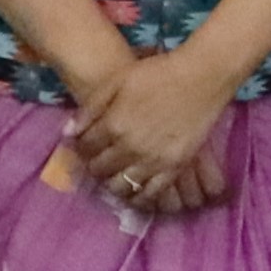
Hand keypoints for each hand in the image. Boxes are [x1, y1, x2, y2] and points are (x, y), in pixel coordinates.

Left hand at [69, 35, 244, 213]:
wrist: (202, 75)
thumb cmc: (158, 72)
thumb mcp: (117, 81)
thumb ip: (91, 108)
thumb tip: (68, 133)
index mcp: (113, 125)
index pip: (85, 148)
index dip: (80, 147)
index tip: (84, 145)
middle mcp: (130, 148)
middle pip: (100, 169)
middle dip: (93, 165)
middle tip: (98, 159)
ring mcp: (153, 161)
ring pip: (121, 186)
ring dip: (111, 183)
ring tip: (114, 174)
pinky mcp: (175, 168)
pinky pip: (151, 193)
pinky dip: (137, 197)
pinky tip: (134, 191)